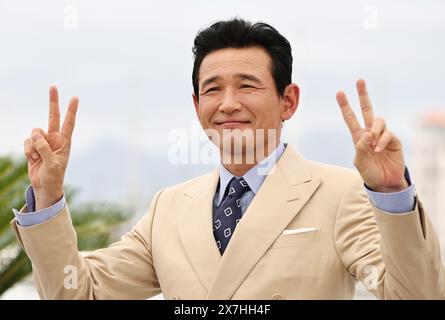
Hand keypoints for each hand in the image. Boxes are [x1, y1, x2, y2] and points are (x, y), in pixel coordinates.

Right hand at [24, 86, 78, 209]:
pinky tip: (33, 160)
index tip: (75, 97)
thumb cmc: (53, 177)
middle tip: (53, 86)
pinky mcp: (33, 146)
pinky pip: (27, 141)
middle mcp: (55, 138)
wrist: (44, 186)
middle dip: (52, 101)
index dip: (71, 110)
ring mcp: (44, 142)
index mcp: (65, 142)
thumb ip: (45, 149)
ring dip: (34, 146)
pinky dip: (28, 151)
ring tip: (39, 158)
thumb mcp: (52, 164)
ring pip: (34, 132)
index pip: (69, 123)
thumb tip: (36, 136)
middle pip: (52, 116)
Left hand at [336, 79, 407, 192]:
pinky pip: (387, 133)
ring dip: (375, 131)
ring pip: (378, 120)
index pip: (350, 118)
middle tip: (359, 80)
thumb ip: (360, 148)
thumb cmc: (370, 172)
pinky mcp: (393, 140)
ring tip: (373, 147)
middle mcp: (370, 132)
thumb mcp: (359, 161)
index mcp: (358, 137)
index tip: (340, 93)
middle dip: (363, 94)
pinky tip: (379, 150)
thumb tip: (366, 133)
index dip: (345, 106)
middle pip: (367, 109)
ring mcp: (382, 135)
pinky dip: (381, 141)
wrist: (385, 183)